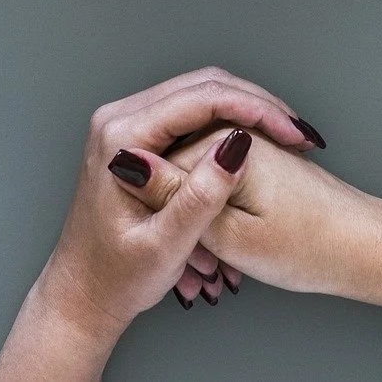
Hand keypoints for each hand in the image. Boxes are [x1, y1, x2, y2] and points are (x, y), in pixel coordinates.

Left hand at [0, 68, 323, 379]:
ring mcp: (127, 125)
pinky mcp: (138, 137)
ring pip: (200, 94)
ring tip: (287, 137)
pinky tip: (259, 143)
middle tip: (298, 133)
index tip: (293, 133)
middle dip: (257, 104)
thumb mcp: (165, 246)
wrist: (83, 294)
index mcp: (120, 138)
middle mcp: (118, 120)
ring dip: (246, 110)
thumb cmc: (116, 278)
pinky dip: (229, 122)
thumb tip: (237, 145)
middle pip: (202, 86)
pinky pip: (191, 113)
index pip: (200, 100)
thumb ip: (200, 196)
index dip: (254, 110)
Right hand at [153, 132, 381, 326]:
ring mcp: (248, 145)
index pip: (155, 163)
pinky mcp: (258, 159)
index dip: (155, 209)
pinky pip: (217, 183)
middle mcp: (235, 133)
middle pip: (173, 165)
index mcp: (223, 142)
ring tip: (211, 264)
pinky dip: (215, 216)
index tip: (168, 246)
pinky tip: (225, 249)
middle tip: (193, 262)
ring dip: (195, 218)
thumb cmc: (311, 247)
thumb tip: (128, 163)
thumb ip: (176, 198)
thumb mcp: (230, 235)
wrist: (366, 248)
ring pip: (195, 178)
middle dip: (175, 212)